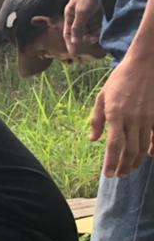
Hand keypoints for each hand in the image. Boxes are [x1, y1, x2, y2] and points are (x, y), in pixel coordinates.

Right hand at [63, 0, 101, 57]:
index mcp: (69, 14)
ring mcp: (87, 14)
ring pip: (88, 29)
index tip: (74, 54)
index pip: (67, 33)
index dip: (70, 43)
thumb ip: (77, 27)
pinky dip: (98, 29)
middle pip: (78, 32)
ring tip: (97, 37)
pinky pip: (96, 25)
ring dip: (92, 34)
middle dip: (83, 39)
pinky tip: (101, 31)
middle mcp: (77, 15)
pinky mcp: (97, 12)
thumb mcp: (81, 12)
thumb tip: (74, 41)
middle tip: (91, 42)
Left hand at [91, 51, 153, 177]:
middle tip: (119, 176)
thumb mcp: (102, 96)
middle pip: (129, 150)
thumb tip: (93, 140)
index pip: (113, 145)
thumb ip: (97, 119)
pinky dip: (153, 148)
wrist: (145, 64)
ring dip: (136, 161)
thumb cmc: (120, 79)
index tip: (107, 174)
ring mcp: (147, 117)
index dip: (111, 162)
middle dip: (124, 166)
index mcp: (115, 114)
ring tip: (130, 169)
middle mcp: (132, 118)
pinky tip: (149, 156)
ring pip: (143, 146)